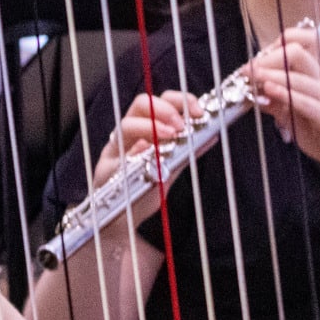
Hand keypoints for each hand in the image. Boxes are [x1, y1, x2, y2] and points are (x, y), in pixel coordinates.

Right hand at [92, 90, 206, 225]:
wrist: (122, 219)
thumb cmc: (143, 189)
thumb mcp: (171, 167)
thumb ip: (187, 150)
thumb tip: (213, 135)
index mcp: (147, 127)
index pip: (162, 101)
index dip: (180, 100)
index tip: (198, 111)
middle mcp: (130, 134)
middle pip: (142, 103)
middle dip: (165, 109)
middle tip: (182, 124)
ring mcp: (116, 149)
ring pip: (126, 125)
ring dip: (151, 126)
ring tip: (171, 136)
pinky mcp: (106, 168)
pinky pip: (118, 153)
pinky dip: (135, 150)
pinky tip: (149, 155)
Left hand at [245, 26, 319, 181]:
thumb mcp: (295, 115)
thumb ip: (276, 102)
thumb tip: (253, 93)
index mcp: (315, 76)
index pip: (296, 46)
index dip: (272, 49)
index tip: (253, 63)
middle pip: (296, 53)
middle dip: (267, 59)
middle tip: (247, 70)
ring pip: (298, 75)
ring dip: (271, 74)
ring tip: (252, 77)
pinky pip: (306, 101)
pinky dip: (286, 94)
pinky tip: (270, 92)